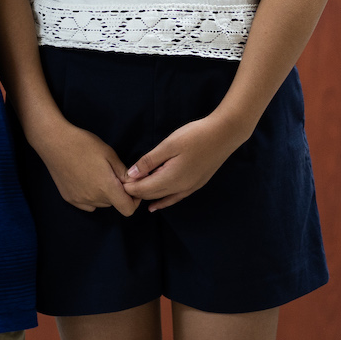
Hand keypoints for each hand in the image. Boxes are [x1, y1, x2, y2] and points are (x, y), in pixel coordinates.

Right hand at [30, 118, 139, 216]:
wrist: (54, 142)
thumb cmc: (84, 144)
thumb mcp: (109, 154)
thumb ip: (124, 173)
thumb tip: (133, 184)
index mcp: (106, 188)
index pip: (128, 209)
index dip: (134, 201)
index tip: (131, 187)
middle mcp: (93, 199)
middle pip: (114, 204)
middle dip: (117, 192)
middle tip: (111, 174)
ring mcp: (80, 200)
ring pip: (100, 204)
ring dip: (104, 194)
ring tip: (96, 174)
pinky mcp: (69, 198)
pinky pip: (87, 204)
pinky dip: (90, 196)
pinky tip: (84, 180)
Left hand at [121, 114, 249, 210]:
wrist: (224, 135)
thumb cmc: (195, 136)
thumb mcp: (168, 145)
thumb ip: (149, 161)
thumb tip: (132, 175)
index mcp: (171, 178)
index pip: (143, 189)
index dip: (128, 187)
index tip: (116, 181)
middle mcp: (180, 188)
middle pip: (151, 195)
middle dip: (135, 192)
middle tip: (120, 185)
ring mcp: (189, 188)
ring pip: (162, 197)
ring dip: (147, 195)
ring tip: (133, 193)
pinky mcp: (196, 184)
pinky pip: (175, 198)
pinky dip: (162, 201)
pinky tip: (155, 205)